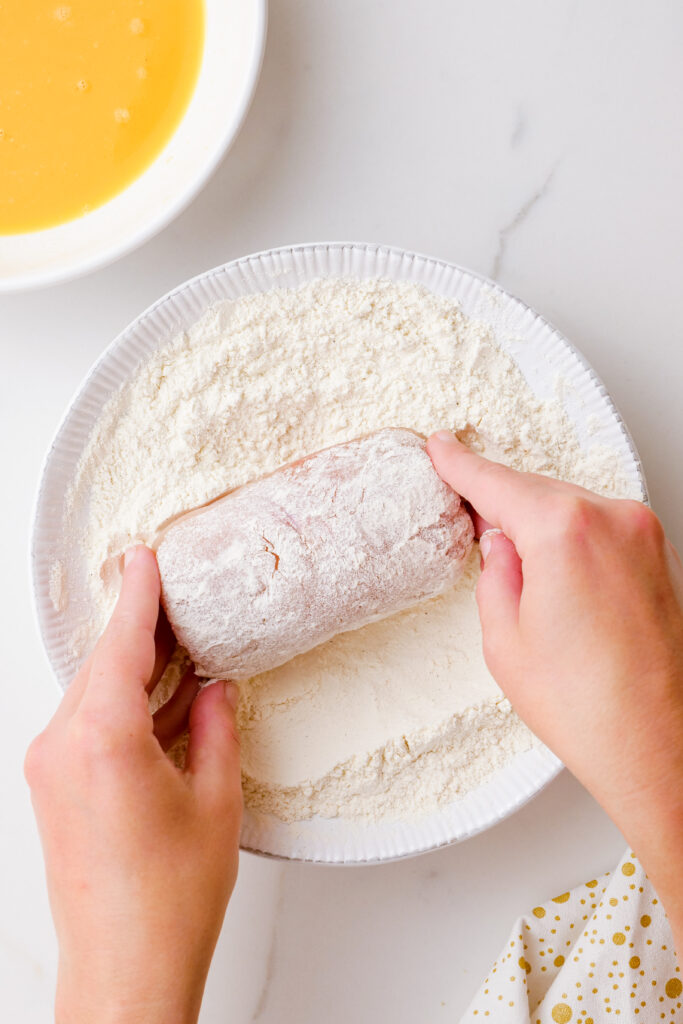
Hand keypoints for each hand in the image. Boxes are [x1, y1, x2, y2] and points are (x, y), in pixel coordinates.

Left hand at [25, 546, 241, 1023]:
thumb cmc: (169, 900)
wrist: (124, 969)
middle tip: (177, 604)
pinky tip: (160, 705)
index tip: (145, 558)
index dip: (139, 596)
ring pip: (94, 693)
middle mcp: (63, 746)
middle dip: (140, 633)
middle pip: (103, 664)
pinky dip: (122, 707)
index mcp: (103, 739)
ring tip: (180, 655)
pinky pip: (87, 724)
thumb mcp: (215, 800)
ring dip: (134, 672)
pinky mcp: (52, 789)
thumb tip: (213, 691)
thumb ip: (214, 730)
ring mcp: (50, 768)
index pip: (122, 644)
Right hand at [427, 430, 682, 945]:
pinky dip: (572, 536)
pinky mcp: (660, 554)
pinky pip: (600, 525)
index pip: (497, 483)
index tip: (441, 449)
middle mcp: (612, 519)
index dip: (461, 466)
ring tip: (519, 569)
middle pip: (537, 491)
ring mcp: (643, 534)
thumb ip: (494, 573)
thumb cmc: (587, 706)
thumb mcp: (505, 639)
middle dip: (502, 504)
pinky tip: (556, 570)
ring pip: (570, 506)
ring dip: (539, 524)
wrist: (657, 745)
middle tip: (470, 523)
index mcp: (564, 531)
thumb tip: (500, 544)